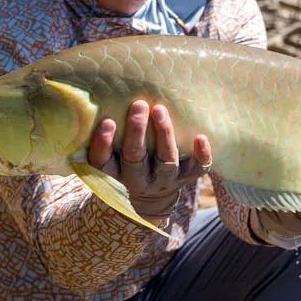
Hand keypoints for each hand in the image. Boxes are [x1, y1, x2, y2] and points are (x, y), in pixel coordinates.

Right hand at [88, 100, 211, 220]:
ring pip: (165, 160)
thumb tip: (99, 100)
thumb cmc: (125, 164)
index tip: (108, 122)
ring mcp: (165, 181)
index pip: (103, 162)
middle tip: (138, 105)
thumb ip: (106, 138)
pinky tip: (200, 137)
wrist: (151, 199)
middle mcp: (139, 181)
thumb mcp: (111, 158)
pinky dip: (201, 155)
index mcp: (114, 176)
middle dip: (136, 132)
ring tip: (160, 110)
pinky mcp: (186, 178)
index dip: (104, 144)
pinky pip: (197, 169)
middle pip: (135, 158)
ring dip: (163, 135)